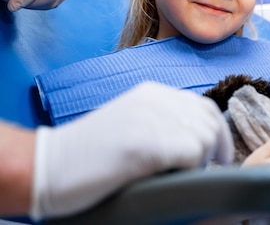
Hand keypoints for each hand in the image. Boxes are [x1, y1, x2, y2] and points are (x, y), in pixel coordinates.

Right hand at [30, 82, 233, 219]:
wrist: (48, 164)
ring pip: (205, 138)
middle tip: (204, 170)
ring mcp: (151, 118)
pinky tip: (168, 176)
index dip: (218, 132)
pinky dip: (189, 170)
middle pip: (210, 122)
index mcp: (152, 93)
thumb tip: (201, 140)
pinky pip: (192, 154)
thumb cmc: (89, 154)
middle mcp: (156, 99)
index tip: (221, 155)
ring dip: (200, 161)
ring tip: (178, 173)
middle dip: (214, 149)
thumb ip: (162, 121)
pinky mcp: (146, 142)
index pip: (204, 106)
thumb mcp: (132, 122)